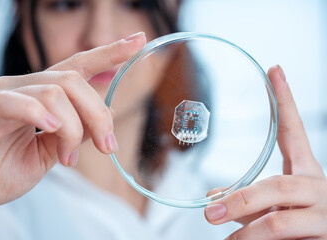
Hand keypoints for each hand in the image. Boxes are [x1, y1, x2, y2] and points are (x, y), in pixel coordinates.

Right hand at [0, 32, 145, 215]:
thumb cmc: (5, 169)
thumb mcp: (52, 152)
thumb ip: (77, 132)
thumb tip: (107, 114)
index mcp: (42, 94)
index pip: (79, 65)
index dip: (109, 53)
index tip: (137, 41)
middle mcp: (24, 86)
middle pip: (74, 81)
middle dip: (99, 114)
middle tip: (107, 146)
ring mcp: (3, 95)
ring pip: (55, 92)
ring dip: (73, 129)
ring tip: (68, 158)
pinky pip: (16, 102)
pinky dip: (40, 114)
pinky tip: (50, 130)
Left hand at [205, 65, 326, 238]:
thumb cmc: (303, 226)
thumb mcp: (276, 208)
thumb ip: (248, 202)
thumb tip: (214, 196)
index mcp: (307, 173)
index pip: (295, 131)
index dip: (285, 101)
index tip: (274, 70)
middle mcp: (319, 188)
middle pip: (278, 185)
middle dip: (242, 199)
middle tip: (210, 212)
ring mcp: (326, 215)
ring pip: (279, 220)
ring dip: (247, 233)